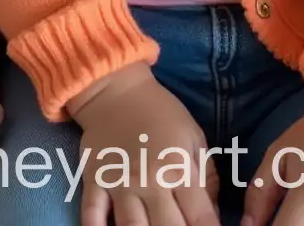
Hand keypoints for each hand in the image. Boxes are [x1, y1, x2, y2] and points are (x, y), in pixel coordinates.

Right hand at [69, 63, 219, 225]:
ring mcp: (119, 184)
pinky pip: (92, 215)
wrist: (116, 89)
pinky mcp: (94, 181)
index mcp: (178, 169)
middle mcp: (149, 181)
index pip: (201, 218)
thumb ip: (207, 178)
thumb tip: (212, 216)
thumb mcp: (194, 138)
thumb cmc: (161, 113)